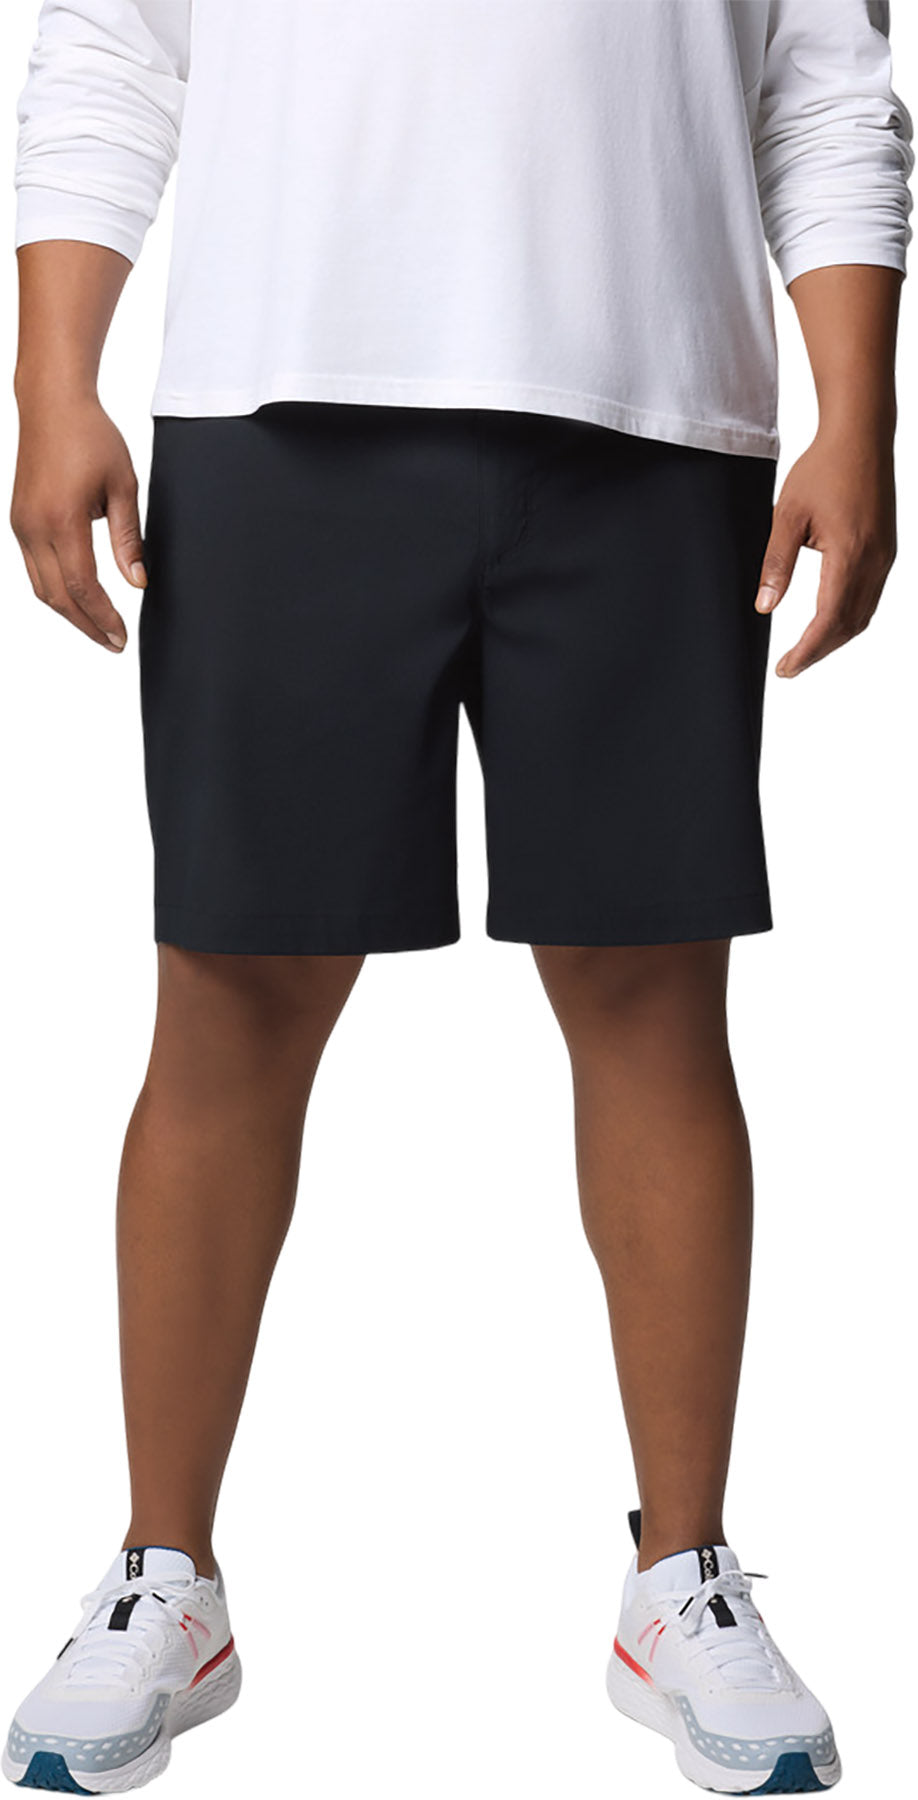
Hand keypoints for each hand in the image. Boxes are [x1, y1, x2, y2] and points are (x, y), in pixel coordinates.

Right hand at [10, 390, 145, 651]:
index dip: (103, 616)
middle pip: (58, 596)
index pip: (82, 585)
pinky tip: (78, 599)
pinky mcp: (18, 521)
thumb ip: (128, 539)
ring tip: (99, 628)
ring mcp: (21, 525)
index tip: (121, 635)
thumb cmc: (91, 437)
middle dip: (87, 625)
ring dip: (70, 613)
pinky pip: (34, 570)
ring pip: (41, 588)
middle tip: (114, 643)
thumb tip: (137, 581)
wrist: (52, 404)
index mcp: (62, 519)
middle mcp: (34, 527)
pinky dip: (55, 591)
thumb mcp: (123, 486)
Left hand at [754, 428, 896, 677]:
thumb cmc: (823, 468)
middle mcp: (874, 560)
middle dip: (819, 652)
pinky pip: (871, 596)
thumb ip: (776, 564)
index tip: (786, 668)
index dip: (807, 650)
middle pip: (849, 625)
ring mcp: (885, 556)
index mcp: (849, 554)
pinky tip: (829, 620)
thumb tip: (765, 606)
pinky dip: (849, 617)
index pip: (828, 620)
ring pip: (863, 614)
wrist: (861, 436)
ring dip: (835, 638)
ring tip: (806, 650)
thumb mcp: (787, 515)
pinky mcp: (887, 549)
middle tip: (790, 667)